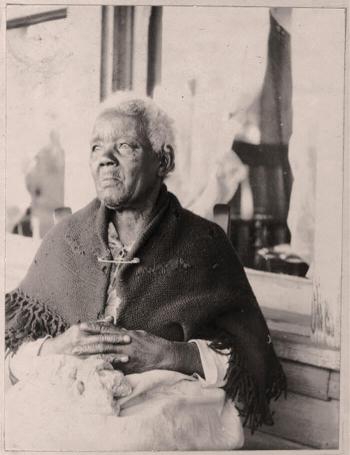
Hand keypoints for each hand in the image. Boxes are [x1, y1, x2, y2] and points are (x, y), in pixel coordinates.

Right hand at [39, 316, 130, 364]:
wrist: (51, 352)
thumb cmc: (70, 338)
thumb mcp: (80, 328)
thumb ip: (97, 324)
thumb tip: (112, 318)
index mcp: (81, 330)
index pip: (100, 330)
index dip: (114, 332)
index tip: (127, 333)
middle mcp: (80, 341)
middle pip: (101, 341)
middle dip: (116, 341)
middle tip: (129, 341)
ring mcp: (79, 353)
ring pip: (99, 354)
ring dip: (114, 356)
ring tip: (126, 358)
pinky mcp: (78, 364)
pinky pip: (93, 365)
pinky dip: (104, 366)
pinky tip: (114, 369)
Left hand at [68, 323, 203, 375]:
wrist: (166, 356)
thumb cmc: (153, 343)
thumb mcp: (139, 334)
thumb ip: (125, 332)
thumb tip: (114, 328)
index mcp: (127, 335)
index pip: (107, 330)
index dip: (93, 328)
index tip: (81, 326)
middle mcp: (126, 345)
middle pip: (103, 344)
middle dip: (87, 345)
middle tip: (73, 346)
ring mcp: (127, 358)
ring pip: (106, 357)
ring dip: (92, 358)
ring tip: (79, 360)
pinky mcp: (130, 369)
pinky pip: (114, 370)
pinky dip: (104, 370)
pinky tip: (93, 372)